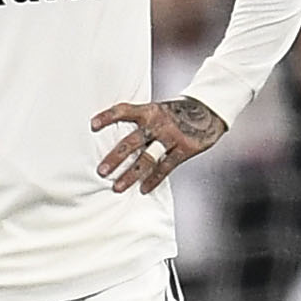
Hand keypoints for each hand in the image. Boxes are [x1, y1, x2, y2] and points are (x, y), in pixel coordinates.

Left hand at [91, 96, 227, 194]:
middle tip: (101, 171)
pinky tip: (142, 190)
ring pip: (147, 159)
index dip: (108, 117)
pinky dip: (153, 180)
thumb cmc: (175, 114)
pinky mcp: (184, 149)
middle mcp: (159, 123)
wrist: (208, 112)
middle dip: (115, 158)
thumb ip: (141, 122)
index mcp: (149, 111)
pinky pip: (165, 168)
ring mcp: (172, 137)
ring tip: (116, 187)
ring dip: (130, 174)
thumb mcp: (157, 110)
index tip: (92, 125)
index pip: (124, 110)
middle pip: (132, 141)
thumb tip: (115, 139)